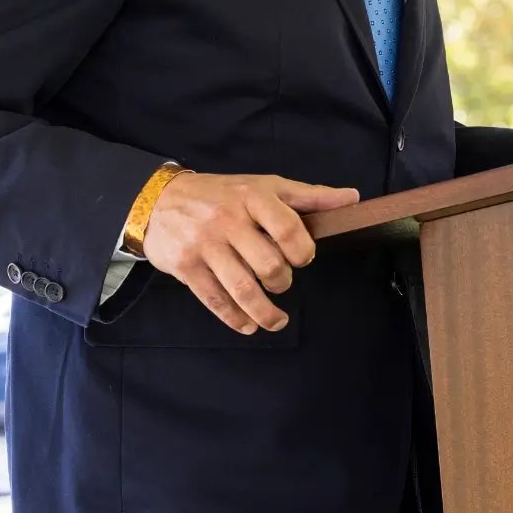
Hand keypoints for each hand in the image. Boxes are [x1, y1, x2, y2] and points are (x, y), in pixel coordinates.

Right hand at [141, 173, 358, 334]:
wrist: (160, 200)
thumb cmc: (223, 194)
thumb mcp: (265, 186)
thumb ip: (309, 196)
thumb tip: (352, 198)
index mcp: (254, 196)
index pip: (288, 228)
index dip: (303, 251)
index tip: (304, 259)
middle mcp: (228, 220)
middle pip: (267, 263)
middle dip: (282, 281)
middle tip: (282, 282)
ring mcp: (205, 245)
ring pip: (242, 288)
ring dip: (264, 312)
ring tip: (277, 321)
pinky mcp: (186, 268)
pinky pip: (215, 300)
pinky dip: (235, 319)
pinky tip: (248, 325)